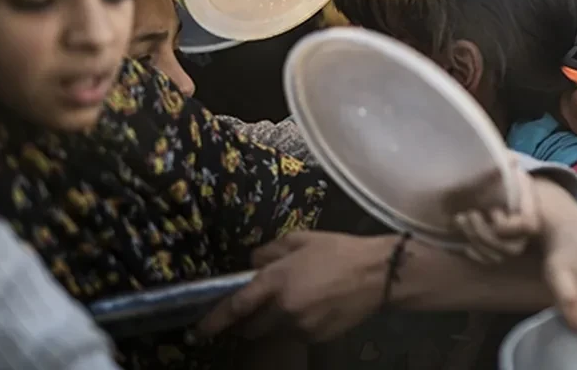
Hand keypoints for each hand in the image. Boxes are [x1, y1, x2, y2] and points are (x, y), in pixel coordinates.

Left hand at [197, 232, 396, 342]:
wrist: (379, 274)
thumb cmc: (339, 250)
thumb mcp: (302, 239)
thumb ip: (270, 251)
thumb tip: (253, 263)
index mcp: (276, 281)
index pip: (234, 307)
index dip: (212, 321)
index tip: (197, 330)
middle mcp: (283, 308)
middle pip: (250, 328)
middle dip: (247, 321)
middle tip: (258, 306)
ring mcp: (299, 326)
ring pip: (273, 332)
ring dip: (273, 322)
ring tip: (295, 302)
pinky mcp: (315, 337)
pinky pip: (295, 334)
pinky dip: (296, 324)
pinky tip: (315, 307)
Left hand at [453, 165, 542, 263]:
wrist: (493, 189)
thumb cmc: (501, 178)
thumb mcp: (503, 168)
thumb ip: (506, 164)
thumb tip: (510, 159)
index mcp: (531, 212)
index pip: (526, 227)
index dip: (507, 224)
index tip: (493, 210)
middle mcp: (523, 233)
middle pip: (510, 249)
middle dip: (485, 234)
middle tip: (467, 215)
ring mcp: (509, 245)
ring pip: (495, 257)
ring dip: (475, 240)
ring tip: (459, 219)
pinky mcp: (495, 250)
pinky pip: (486, 261)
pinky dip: (473, 253)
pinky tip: (461, 239)